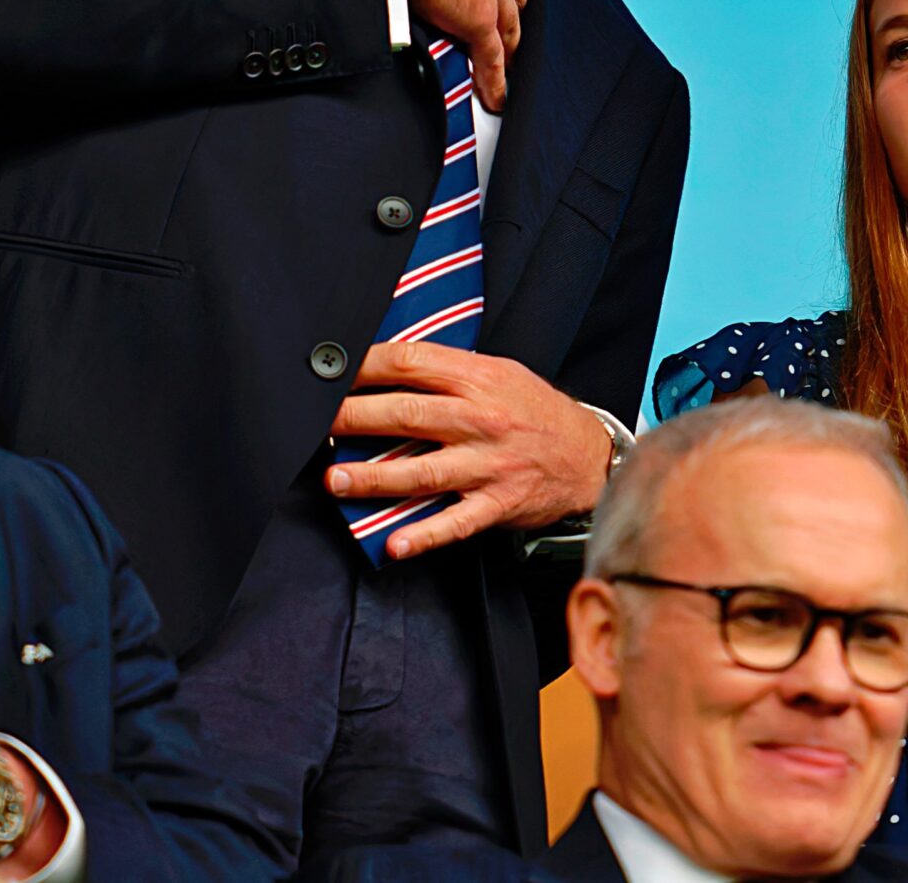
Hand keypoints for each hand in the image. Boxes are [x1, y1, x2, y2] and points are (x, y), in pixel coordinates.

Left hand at [326, 343, 613, 558]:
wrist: (588, 455)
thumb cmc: (534, 410)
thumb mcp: (500, 372)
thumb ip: (451, 370)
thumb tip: (391, 364)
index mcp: (478, 380)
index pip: (412, 364)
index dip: (367, 366)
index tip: (334, 372)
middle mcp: (481, 420)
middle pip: (406, 414)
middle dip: (355, 417)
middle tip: (318, 423)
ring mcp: (488, 465)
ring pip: (421, 471)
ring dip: (373, 478)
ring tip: (336, 480)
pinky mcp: (496, 504)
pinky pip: (455, 523)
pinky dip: (424, 535)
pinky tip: (394, 543)